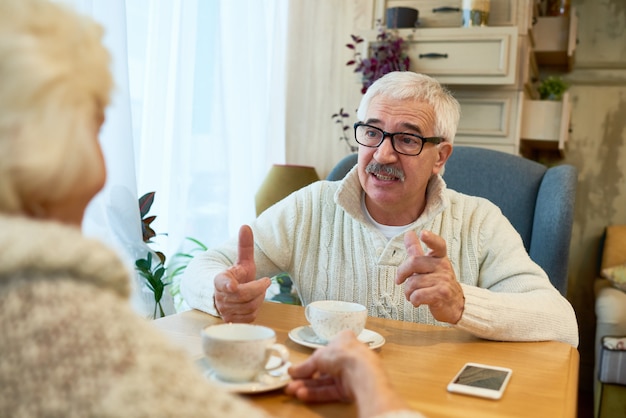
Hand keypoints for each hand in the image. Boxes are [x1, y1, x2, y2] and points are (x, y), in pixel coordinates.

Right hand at [213, 225, 270, 322]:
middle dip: (259, 288)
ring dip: (258, 299)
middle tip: (265, 282)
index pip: (221, 282)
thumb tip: (245, 226)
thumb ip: (244, 245)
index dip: (227, 284)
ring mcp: (223, 310)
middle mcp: (219, 296)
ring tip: (257, 292)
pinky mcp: (230, 321)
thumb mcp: (243, 261)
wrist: (229, 294)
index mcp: (220, 279)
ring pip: (249, 307)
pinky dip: (255, 309)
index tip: (232, 285)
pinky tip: (253, 303)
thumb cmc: (238, 276)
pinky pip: (250, 317)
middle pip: (244, 295)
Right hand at [286, 331, 406, 416]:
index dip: (311, 360)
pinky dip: (316, 393)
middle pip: (323, 368)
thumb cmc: (343, 354)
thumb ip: (305, 366)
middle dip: (305, 376)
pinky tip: (302, 395)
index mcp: (344, 340)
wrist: (361, 372)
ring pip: (325, 381)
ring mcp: (349, 374)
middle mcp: (347, 356)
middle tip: (291, 382)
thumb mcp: (318, 357)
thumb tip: (292, 371)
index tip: (297, 368)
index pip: (325, 350)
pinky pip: (330, 391)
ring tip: (292, 390)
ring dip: (308, 386)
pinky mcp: (349, 389)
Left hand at [395, 230, 463, 323]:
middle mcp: (443, 266)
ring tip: (412, 295)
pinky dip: (413, 300)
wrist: (454, 305)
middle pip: (413, 262)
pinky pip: (417, 295)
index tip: (423, 233)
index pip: (438, 245)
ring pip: (413, 282)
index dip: (430, 239)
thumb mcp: (428, 266)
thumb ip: (416, 251)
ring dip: (408, 292)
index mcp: (439, 257)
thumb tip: (408, 233)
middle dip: (401, 273)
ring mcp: (444, 280)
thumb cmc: (438, 283)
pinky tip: (417, 301)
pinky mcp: (442, 293)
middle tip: (399, 281)